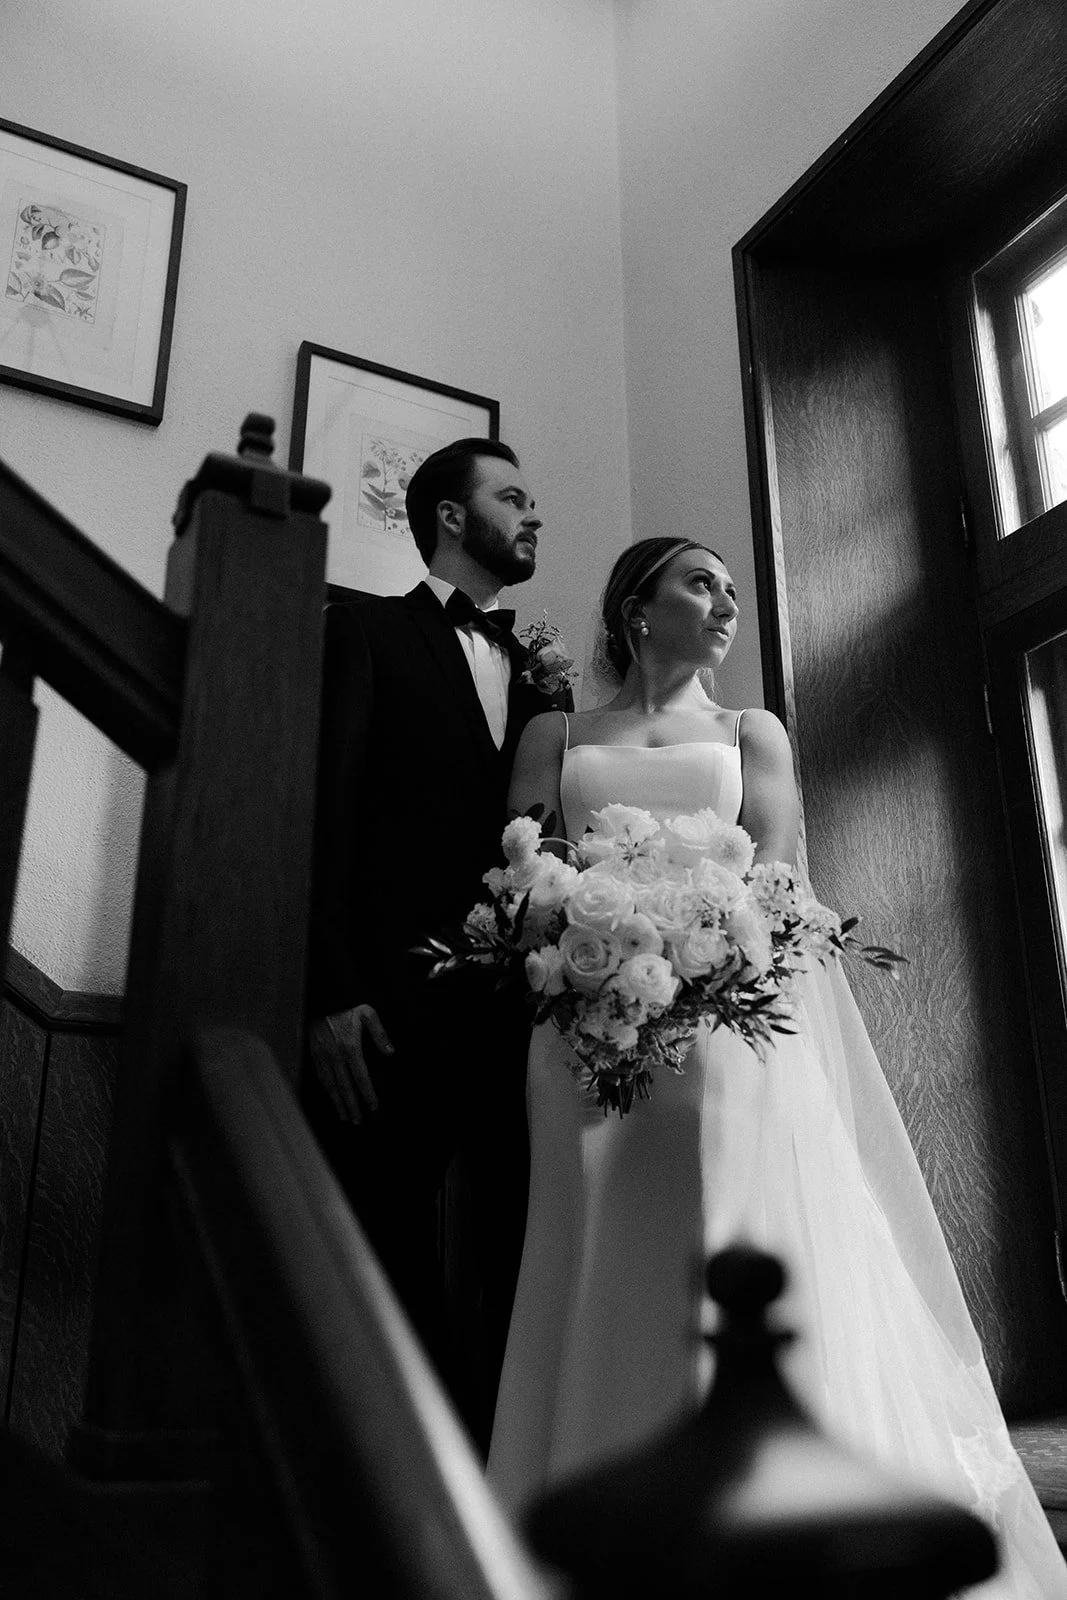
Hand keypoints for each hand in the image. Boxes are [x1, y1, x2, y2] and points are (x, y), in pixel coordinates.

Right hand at [307, 1005, 392, 1124]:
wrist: (321, 1000)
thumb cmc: (347, 1006)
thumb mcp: (367, 1013)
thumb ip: (379, 1032)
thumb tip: (390, 1051)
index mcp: (350, 1047)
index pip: (360, 1077)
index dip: (367, 1093)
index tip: (373, 1106)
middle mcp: (335, 1055)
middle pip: (345, 1087)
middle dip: (352, 1106)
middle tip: (358, 1121)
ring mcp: (322, 1057)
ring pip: (331, 1086)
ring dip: (338, 1103)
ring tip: (345, 1117)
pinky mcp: (314, 1055)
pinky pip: (321, 1078)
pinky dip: (328, 1091)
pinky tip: (333, 1099)